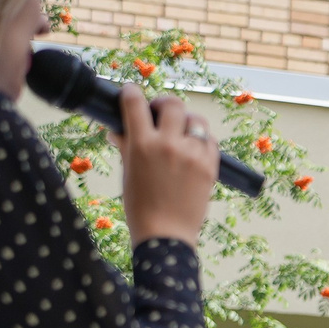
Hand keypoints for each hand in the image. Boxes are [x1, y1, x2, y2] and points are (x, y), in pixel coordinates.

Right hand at [116, 86, 219, 246]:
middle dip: (164, 104)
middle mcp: (169, 145)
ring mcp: (192, 155)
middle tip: (160, 112)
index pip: (135, 102)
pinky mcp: (210, 167)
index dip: (131, 93)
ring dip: (187, 121)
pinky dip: (202, 140)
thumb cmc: (140, 205)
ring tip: (180, 131)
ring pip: (196, 120)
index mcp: (142, 144)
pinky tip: (193, 147)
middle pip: (173, 105)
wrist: (166, 234)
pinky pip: (210, 141)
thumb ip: (126, 145)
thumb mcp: (127, 171)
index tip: (131, 94)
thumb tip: (118, 129)